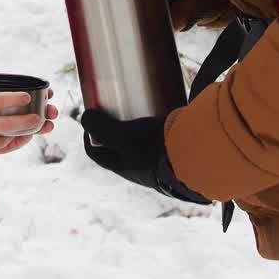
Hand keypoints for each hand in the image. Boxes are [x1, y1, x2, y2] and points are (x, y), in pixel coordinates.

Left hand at [81, 107, 209, 204]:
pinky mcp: (176, 155)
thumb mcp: (123, 136)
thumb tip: (84, 117)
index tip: (91, 116)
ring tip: (140, 108)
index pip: (96, 153)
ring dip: (137, 128)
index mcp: (122, 167)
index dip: (88, 135)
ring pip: (140, 145)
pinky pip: (161, 141)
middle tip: (117, 108)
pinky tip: (162, 113)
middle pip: (118, 148)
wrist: (193, 160)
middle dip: (115, 129)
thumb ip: (101, 128)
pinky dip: (158, 128)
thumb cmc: (154, 149)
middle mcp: (138, 169)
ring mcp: (157, 164)